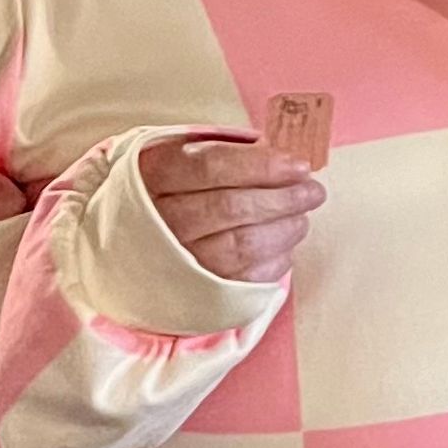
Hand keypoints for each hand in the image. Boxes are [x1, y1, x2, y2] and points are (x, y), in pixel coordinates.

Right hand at [139, 135, 326, 284]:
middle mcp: (160, 221)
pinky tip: (283, 246)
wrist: (134, 251)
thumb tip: (283, 157)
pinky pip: (244, 279)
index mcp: (154, 176)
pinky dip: (274, 261)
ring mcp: (175, 261)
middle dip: (283, 198)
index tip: (298, 165)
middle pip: (231, 207)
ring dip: (284, 229)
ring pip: (242, 245)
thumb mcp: (186, 160)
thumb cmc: (174, 194)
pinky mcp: (195, 293)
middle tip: (313, 191)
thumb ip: (228, 154)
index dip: (262, 165)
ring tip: (301, 217)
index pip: (212, 166)